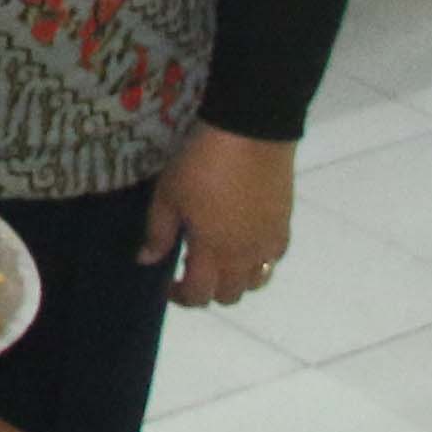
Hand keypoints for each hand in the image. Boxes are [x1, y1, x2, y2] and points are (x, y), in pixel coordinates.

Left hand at [141, 128, 293, 306]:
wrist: (251, 135)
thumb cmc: (201, 164)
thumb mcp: (168, 195)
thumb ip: (158, 232)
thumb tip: (147, 260)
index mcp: (213, 251)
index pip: (199, 293)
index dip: (181, 297)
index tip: (166, 286)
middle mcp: (245, 255)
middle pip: (230, 294)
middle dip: (207, 291)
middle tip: (189, 272)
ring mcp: (269, 242)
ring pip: (256, 281)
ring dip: (236, 280)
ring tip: (217, 260)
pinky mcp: (285, 226)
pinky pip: (273, 259)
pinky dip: (258, 262)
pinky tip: (243, 244)